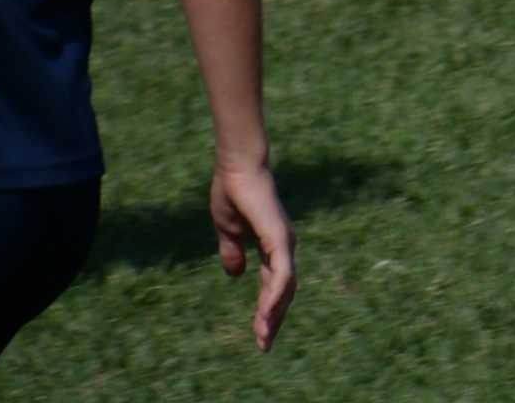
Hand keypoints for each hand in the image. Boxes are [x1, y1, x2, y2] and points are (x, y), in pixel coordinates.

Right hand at [212, 154, 293, 349]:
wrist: (237, 169)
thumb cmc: (234, 194)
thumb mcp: (229, 231)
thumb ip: (233, 251)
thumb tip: (236, 274)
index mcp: (272, 246)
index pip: (274, 284)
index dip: (267, 308)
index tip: (261, 333)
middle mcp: (283, 246)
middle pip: (284, 290)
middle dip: (274, 318)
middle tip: (265, 344)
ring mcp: (284, 242)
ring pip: (285, 285)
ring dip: (275, 312)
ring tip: (265, 335)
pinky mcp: (279, 237)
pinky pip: (281, 271)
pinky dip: (275, 293)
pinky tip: (267, 311)